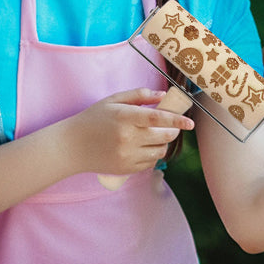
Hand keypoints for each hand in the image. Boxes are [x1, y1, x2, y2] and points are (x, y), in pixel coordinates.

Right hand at [66, 87, 193, 176]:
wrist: (73, 146)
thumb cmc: (93, 119)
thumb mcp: (113, 101)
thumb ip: (139, 95)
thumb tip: (162, 94)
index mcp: (125, 117)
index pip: (158, 118)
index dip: (177, 120)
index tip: (190, 123)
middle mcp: (127, 138)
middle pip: (163, 136)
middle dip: (173, 131)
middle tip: (170, 127)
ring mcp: (127, 155)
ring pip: (159, 151)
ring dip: (162, 143)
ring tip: (153, 136)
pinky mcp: (126, 169)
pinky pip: (150, 163)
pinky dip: (152, 155)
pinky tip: (143, 147)